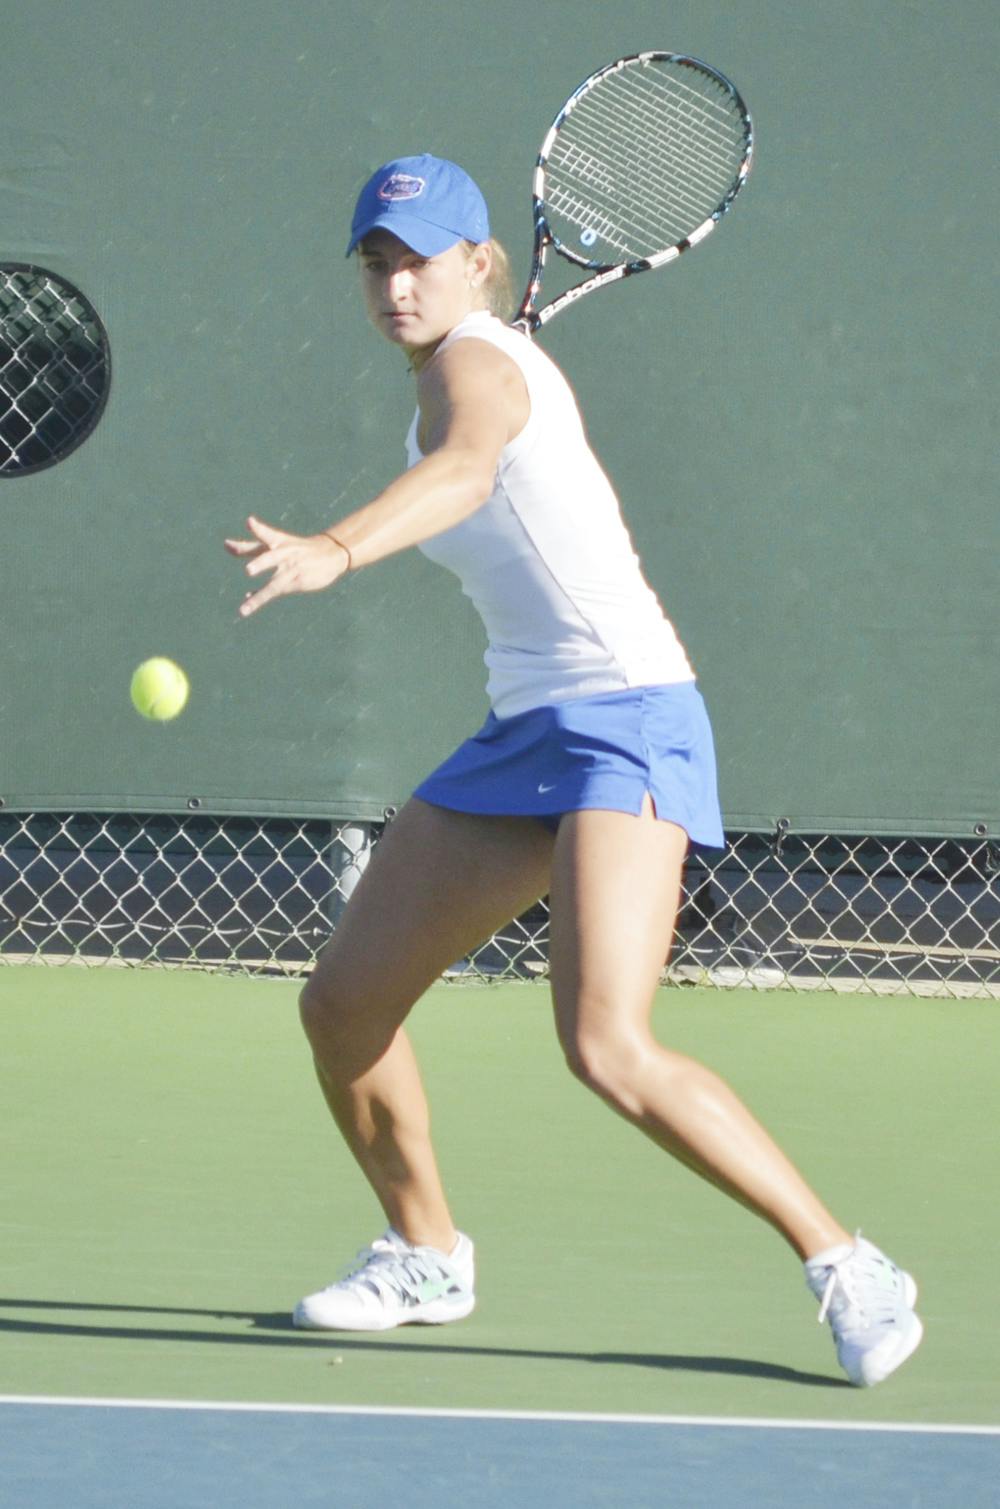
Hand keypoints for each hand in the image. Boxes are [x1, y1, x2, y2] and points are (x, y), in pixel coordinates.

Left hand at [224, 516, 350, 617]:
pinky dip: (261, 597)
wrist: (331, 554)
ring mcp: (292, 570)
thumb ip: (250, 546)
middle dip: (261, 564)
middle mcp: (285, 554)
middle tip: (248, 571)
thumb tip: (226, 545)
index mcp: (279, 542)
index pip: (266, 534)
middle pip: (271, 559)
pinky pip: (277, 592)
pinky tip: (248, 601)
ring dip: (259, 597)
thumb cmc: (296, 549)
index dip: (258, 529)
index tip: (249, 522)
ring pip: (274, 585)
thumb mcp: (277, 543)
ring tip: (243, 608)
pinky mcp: (297, 583)